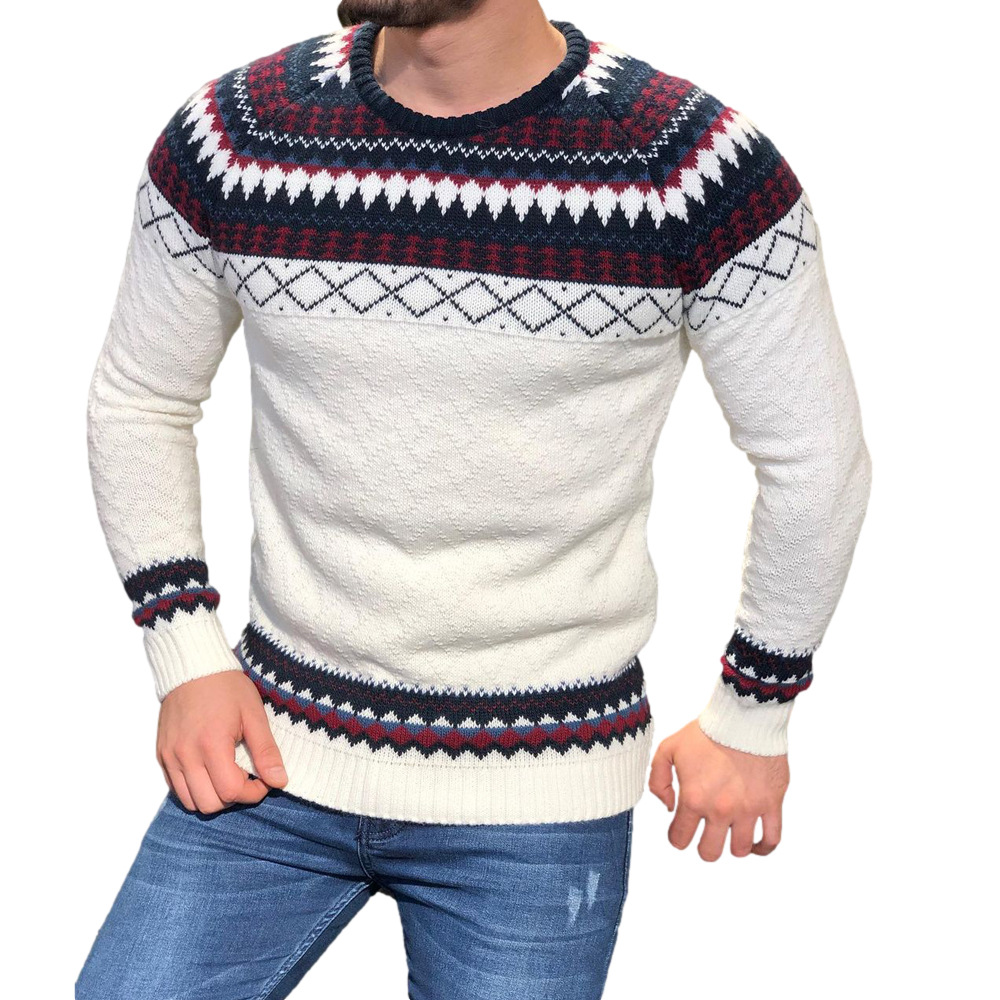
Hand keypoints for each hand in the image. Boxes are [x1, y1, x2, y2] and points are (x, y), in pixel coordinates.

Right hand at [156, 670, 287, 813]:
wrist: (193, 666)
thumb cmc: (226, 687)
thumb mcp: (254, 714)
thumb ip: (266, 751)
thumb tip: (279, 781)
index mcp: (211, 744)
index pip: (231, 792)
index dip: (253, 792)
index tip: (263, 778)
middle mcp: (185, 755)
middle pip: (209, 804)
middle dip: (233, 797)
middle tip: (246, 775)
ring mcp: (170, 756)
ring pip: (191, 801)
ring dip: (213, 796)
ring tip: (228, 773)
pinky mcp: (162, 755)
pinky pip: (176, 788)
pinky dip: (195, 788)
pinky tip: (210, 769)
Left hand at [648, 720, 788, 860]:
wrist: (743, 717)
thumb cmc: (706, 732)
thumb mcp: (669, 749)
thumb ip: (658, 780)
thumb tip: (669, 807)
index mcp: (694, 798)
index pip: (679, 839)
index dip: (677, 837)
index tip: (681, 829)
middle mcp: (721, 810)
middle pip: (710, 852)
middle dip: (705, 846)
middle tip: (707, 833)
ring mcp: (748, 809)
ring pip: (740, 850)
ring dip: (732, 845)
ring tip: (730, 832)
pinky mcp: (772, 803)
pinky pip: (772, 839)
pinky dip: (763, 847)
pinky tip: (755, 843)